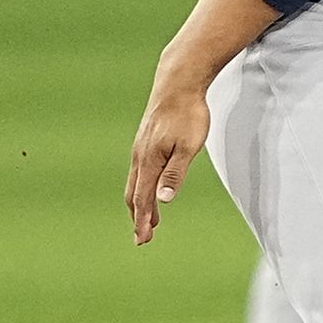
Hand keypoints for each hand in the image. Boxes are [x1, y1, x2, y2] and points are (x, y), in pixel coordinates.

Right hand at [125, 84, 210, 243]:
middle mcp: (140, 156)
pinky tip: (150, 189)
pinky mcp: (146, 141)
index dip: (142, 220)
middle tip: (143, 238)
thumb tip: (163, 200)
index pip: (142, 198)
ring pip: (136, 182)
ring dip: (140, 203)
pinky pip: (140, 171)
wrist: (178, 83)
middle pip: (134, 193)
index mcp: (149, 160)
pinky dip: (142, 187)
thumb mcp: (188, 147)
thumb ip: (175, 174)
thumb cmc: (188, 114)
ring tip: (149, 220)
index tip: (142, 239)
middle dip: (138, 217)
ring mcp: (141, 148)